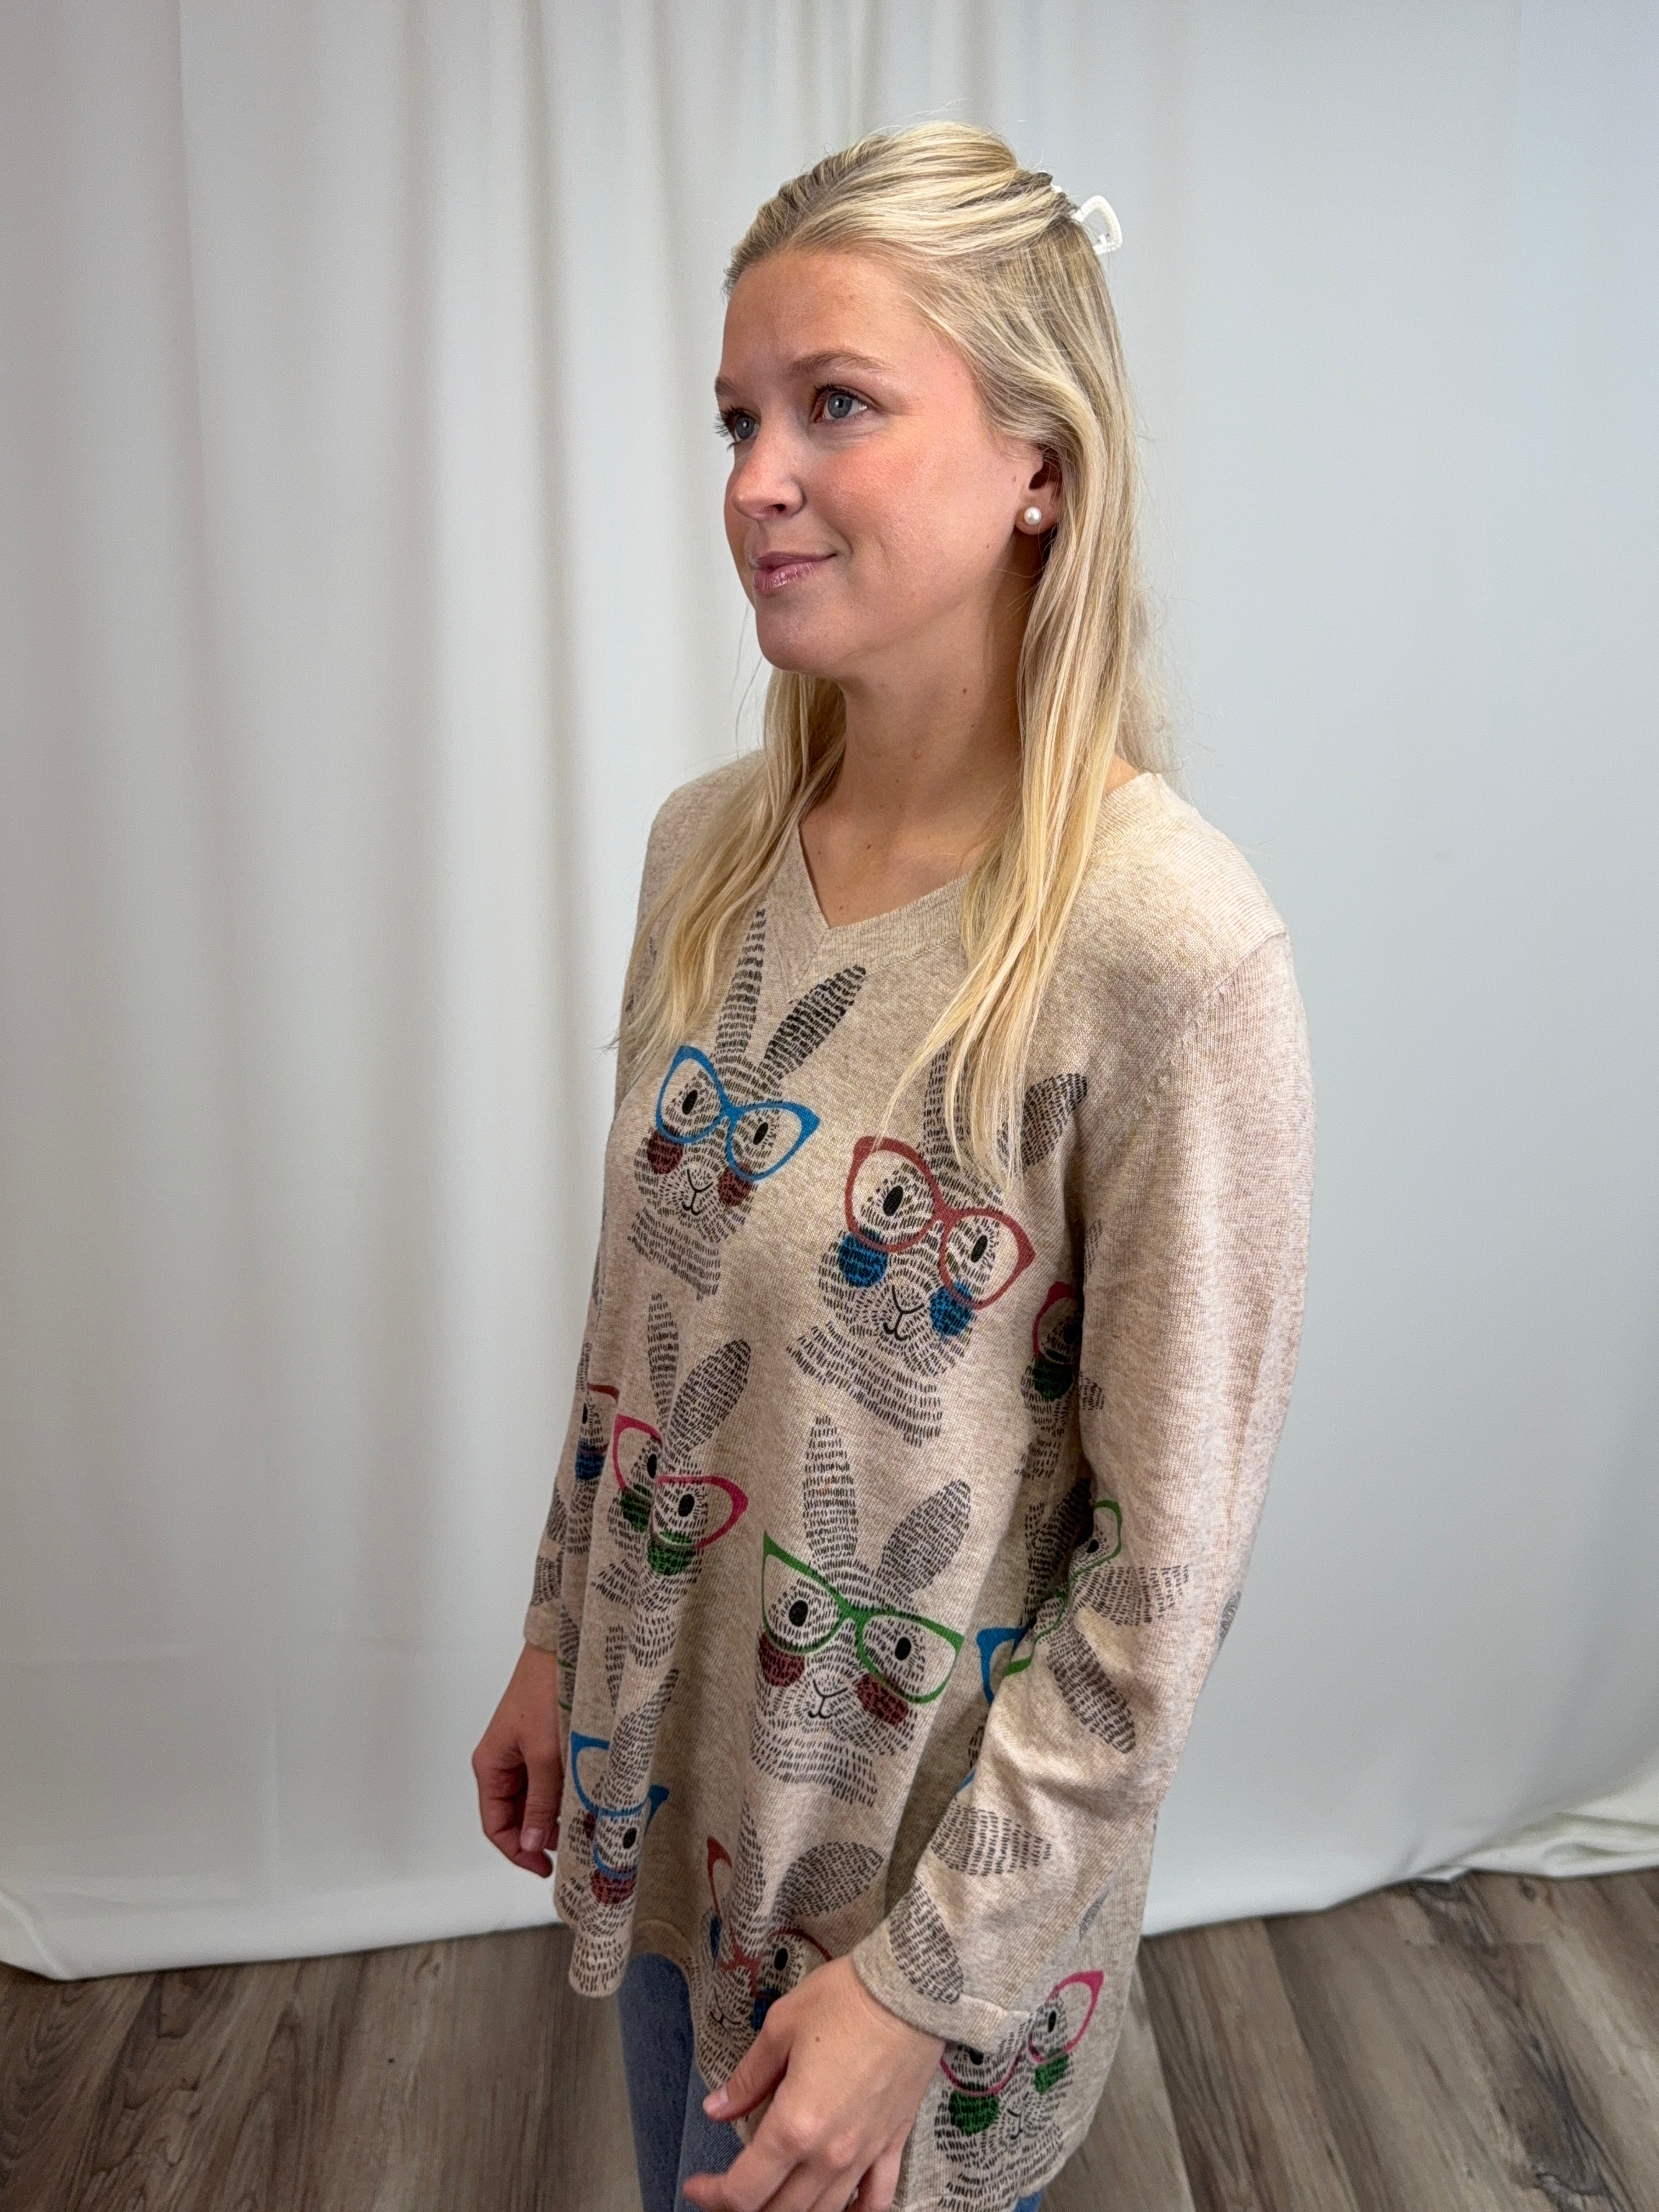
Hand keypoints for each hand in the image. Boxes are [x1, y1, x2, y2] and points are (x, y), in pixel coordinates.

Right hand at [471, 1641, 563, 1876]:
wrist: (567, 1646)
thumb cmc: (546, 1689)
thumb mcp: (545, 1753)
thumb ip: (540, 1800)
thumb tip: (530, 1842)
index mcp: (491, 1765)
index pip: (495, 1824)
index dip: (517, 1851)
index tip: (545, 1866)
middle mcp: (505, 1762)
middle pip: (517, 1814)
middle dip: (542, 1832)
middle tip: (574, 1844)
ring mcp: (526, 1752)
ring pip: (538, 1798)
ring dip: (558, 1812)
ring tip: (586, 1821)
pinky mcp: (547, 1742)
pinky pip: (552, 1779)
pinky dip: (568, 1792)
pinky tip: (589, 1797)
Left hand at [682, 1955, 943, 2211]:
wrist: (913, 1989)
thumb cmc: (846, 1999)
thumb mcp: (782, 2026)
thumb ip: (748, 2078)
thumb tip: (716, 2108)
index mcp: (795, 2125)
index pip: (744, 2189)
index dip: (712, 2195)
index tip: (697, 2183)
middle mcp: (830, 2153)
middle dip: (744, 2209)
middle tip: (726, 2191)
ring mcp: (865, 2154)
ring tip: (771, 2198)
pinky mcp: (893, 2144)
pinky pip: (876, 2200)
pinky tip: (840, 2209)